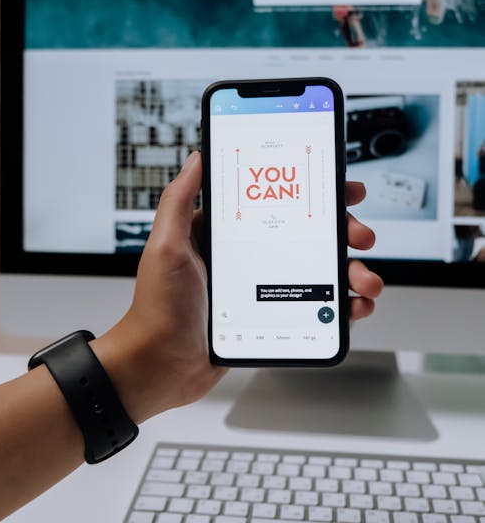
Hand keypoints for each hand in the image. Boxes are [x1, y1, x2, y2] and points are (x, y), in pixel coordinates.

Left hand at [94, 152, 382, 423]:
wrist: (161, 365)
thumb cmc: (158, 308)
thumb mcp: (166, 245)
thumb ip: (179, 200)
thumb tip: (196, 157)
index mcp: (228, 233)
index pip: (278, 201)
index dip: (314, 192)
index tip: (342, 188)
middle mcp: (250, 255)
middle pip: (310, 233)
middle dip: (344, 231)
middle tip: (360, 236)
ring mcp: (264, 286)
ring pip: (320, 270)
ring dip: (351, 270)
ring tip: (365, 281)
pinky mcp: (273, 315)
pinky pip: (316, 305)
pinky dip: (342, 305)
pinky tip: (354, 307)